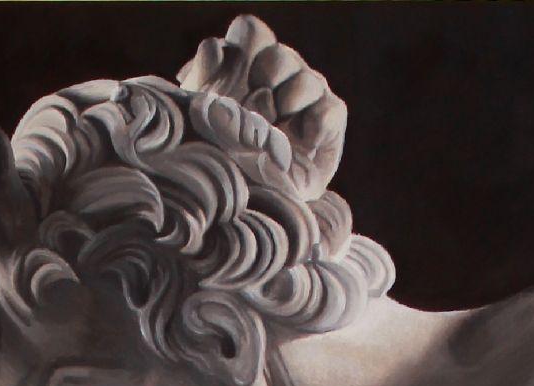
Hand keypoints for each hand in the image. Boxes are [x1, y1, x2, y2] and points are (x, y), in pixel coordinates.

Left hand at [177, 13, 348, 199]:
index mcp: (249, 66)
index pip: (252, 32)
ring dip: (287, 106)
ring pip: (306, 80)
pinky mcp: (329, 122)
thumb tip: (213, 47)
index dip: (243, 49)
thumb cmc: (224, 156)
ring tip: (274, 133)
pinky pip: (330, 110)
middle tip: (253, 111)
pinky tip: (299, 142)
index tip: (228, 78)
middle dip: (263, 83)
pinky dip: (315, 124)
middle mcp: (281, 76)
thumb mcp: (203, 117)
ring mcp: (308, 96)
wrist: (249, 205)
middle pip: (278, 54)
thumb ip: (203, 77)